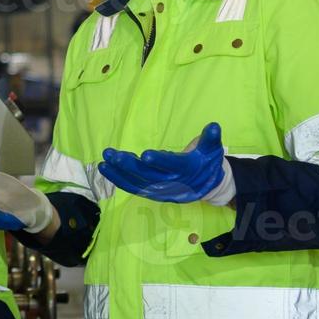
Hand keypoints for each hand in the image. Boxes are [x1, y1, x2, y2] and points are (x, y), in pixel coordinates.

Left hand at [97, 122, 235, 205]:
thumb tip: (213, 126)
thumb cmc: (207, 162)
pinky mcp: (152, 192)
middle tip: (113, 155)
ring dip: (119, 173)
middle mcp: (172, 182)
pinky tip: (106, 168)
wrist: (208, 186)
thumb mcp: (213, 150)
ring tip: (104, 160)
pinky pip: (133, 187)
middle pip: (149, 175)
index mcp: (187, 170)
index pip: (173, 165)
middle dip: (130, 166)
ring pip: (137, 182)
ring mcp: (160, 190)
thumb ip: (211, 139)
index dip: (160, 161)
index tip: (145, 154)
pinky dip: (118, 179)